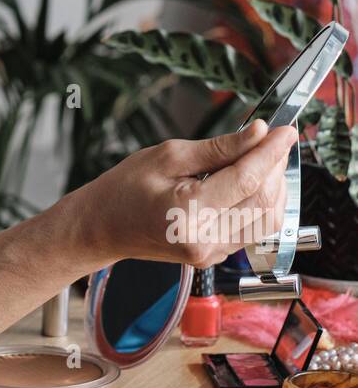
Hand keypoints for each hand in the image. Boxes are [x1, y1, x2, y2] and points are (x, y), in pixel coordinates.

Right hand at [60, 120, 296, 270]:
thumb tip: (257, 134)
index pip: (247, 180)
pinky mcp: (216, 256)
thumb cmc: (125, 189)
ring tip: (262, 159)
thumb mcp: (169, 156)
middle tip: (273, 139)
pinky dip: (261, 203)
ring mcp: (212, 254)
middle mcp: (204, 241)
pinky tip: (251, 182)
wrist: (103, 226)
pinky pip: (254, 230)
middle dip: (275, 167)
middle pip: (263, 201)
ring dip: (273, 187)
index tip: (285, 130)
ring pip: (267, 219)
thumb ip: (219, 148)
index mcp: (188, 214)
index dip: (271, 152)